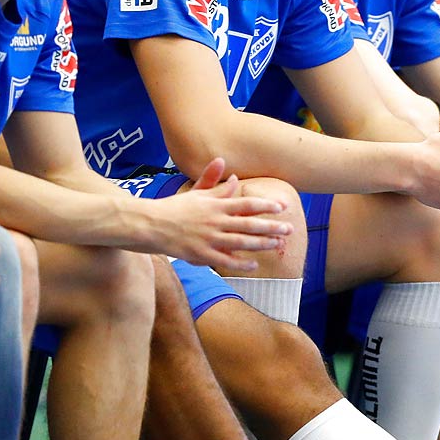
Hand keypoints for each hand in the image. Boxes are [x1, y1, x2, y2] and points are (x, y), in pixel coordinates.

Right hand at [152, 158, 294, 272]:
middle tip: (289, 229)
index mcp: (215, 205)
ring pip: (241, 242)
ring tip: (277, 244)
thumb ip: (215, 184)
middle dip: (271, 227)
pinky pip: (225, 261)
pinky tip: (253, 264)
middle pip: (248, 224)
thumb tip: (233, 174)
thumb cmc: (174, 208)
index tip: (281, 206)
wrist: (150, 225)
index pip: (246, 204)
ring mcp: (209, 238)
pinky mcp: (201, 254)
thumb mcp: (196, 193)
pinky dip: (240, 264)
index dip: (265, 205)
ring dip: (261, 244)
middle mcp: (215, 221)